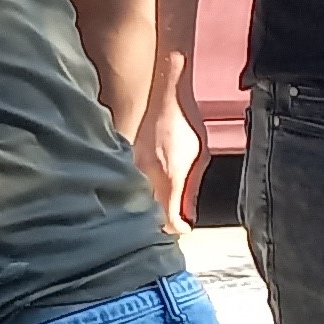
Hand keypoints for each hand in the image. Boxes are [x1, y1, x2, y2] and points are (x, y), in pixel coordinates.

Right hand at [132, 93, 204, 238]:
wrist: (163, 95)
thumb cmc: (184, 120)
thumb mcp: (200, 156)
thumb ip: (192, 188)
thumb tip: (188, 212)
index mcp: (169, 177)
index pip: (168, 221)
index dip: (178, 228)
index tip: (184, 227)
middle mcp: (146, 176)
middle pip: (149, 215)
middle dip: (161, 221)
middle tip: (174, 217)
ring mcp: (131, 167)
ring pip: (137, 200)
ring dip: (149, 206)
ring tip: (162, 201)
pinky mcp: (123, 159)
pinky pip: (129, 183)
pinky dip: (139, 189)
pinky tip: (147, 185)